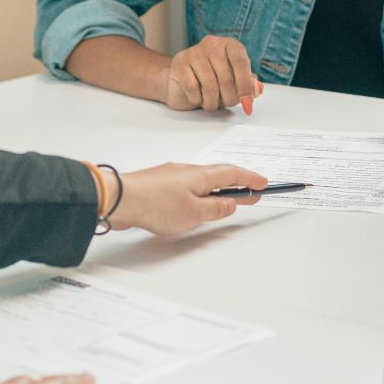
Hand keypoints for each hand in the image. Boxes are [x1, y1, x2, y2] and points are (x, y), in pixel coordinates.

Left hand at [111, 162, 267, 235]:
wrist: (120, 199)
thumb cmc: (156, 204)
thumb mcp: (194, 213)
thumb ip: (215, 209)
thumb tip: (230, 204)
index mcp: (201, 176)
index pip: (233, 173)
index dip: (250, 179)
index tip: (263, 184)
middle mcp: (188, 170)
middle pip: (219, 175)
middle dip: (237, 184)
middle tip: (251, 193)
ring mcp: (172, 175)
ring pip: (202, 180)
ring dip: (217, 189)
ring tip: (225, 201)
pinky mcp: (158, 184)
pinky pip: (187, 186)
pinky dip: (199, 192)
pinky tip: (195, 203)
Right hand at [161, 35, 261, 111]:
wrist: (181, 83)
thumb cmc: (212, 82)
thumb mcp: (235, 83)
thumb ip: (248, 85)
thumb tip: (257, 89)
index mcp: (230, 45)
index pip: (241, 62)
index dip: (245, 84)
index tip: (247, 102)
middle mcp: (213, 44)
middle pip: (226, 77)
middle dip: (230, 98)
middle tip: (228, 103)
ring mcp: (194, 52)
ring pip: (210, 86)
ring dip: (213, 102)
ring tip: (212, 103)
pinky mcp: (180, 62)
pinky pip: (192, 88)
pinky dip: (197, 99)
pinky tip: (197, 97)